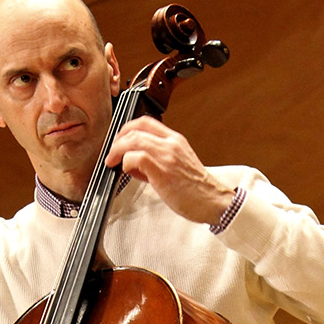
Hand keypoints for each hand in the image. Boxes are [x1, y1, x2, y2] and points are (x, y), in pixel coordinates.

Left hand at [105, 116, 234, 224]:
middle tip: (111, 153)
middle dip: (118, 140)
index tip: (119, 140)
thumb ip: (157, 160)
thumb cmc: (196, 190)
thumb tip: (134, 163)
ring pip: (133, 140)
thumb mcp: (177, 166)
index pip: (146, 122)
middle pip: (136, 128)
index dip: (127, 128)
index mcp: (175, 140)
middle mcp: (171, 143)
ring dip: (117, 151)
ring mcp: (167, 155)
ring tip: (113, 162)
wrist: (212, 201)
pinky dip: (126, 164)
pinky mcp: (162, 169)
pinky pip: (135, 158)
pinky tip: (127, 172)